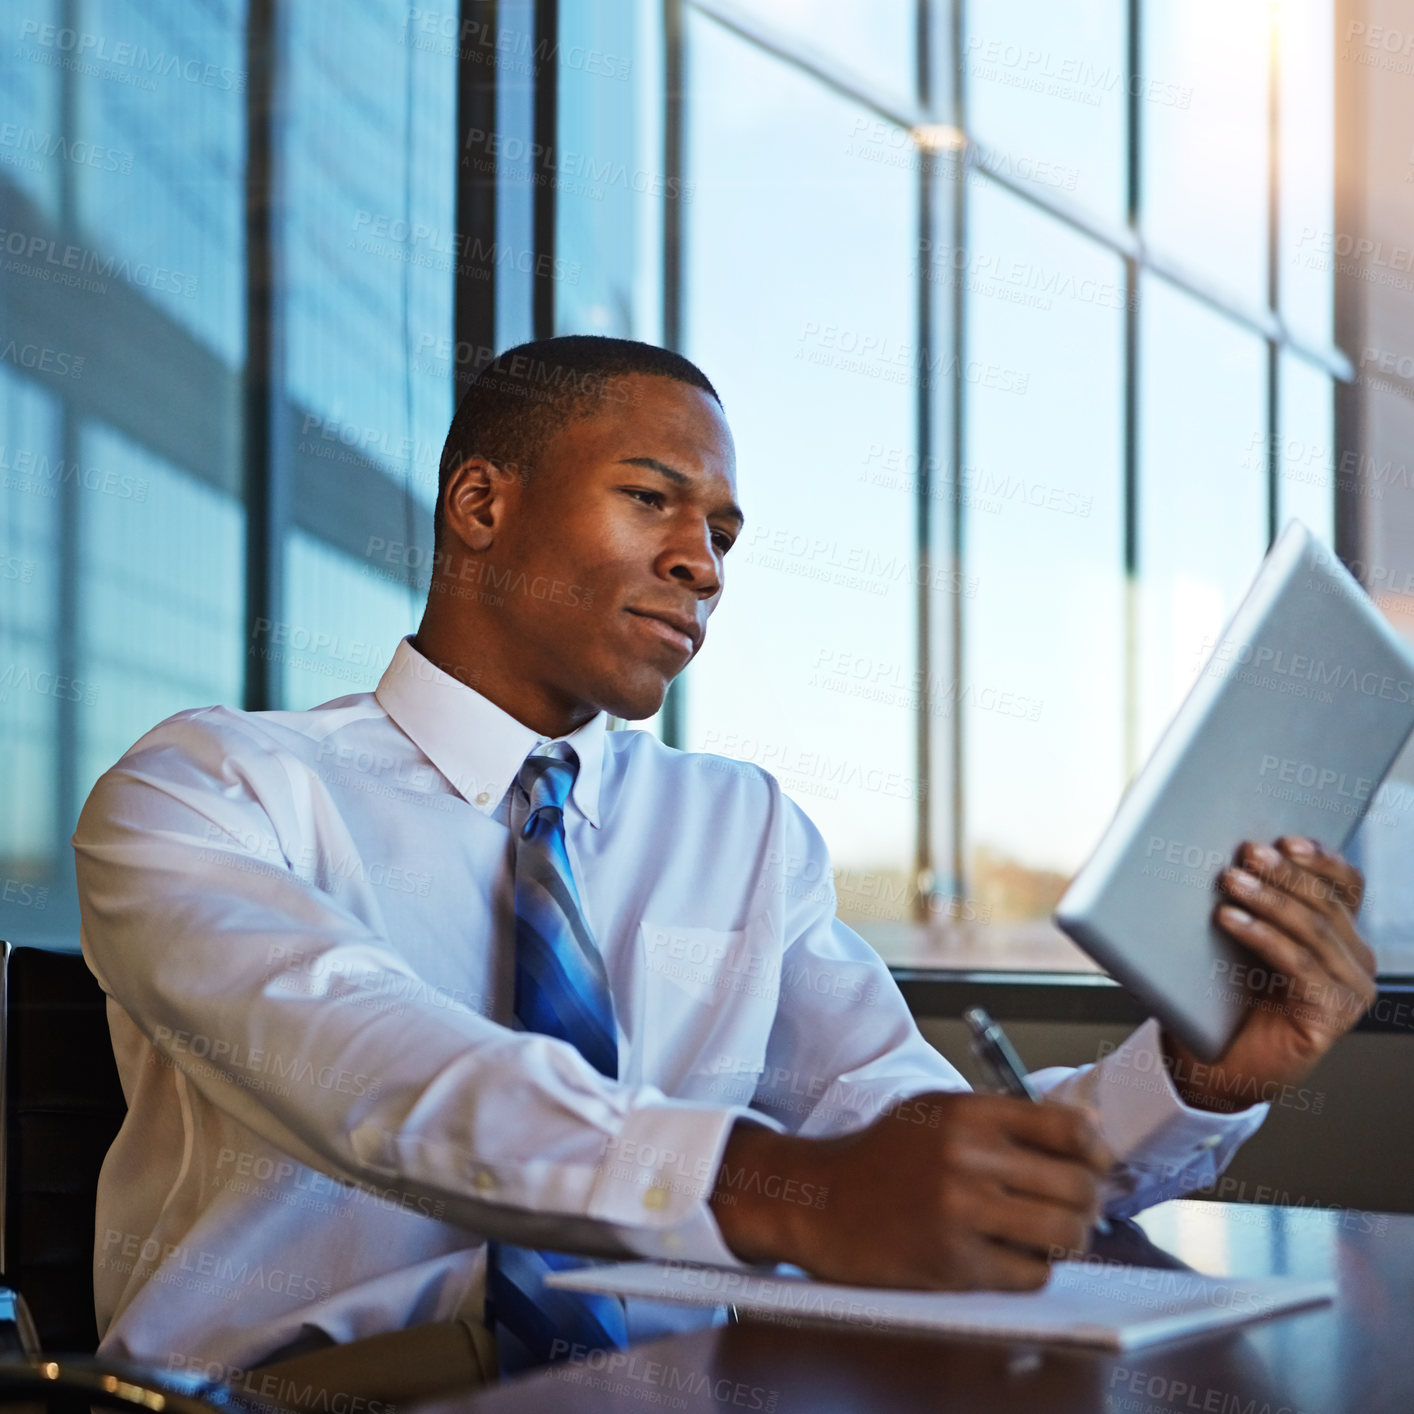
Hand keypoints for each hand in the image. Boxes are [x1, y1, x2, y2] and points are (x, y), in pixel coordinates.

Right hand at [710, 1092, 1112, 1290]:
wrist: (821, 1201)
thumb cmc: (882, 1158)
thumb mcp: (936, 1112)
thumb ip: (1002, 1119)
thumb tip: (1084, 1136)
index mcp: (965, 1112)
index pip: (1067, 1128)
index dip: (1096, 1152)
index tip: (1097, 1165)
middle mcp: (965, 1156)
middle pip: (1076, 1185)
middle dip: (1088, 1202)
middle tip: (1076, 1208)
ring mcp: (959, 1211)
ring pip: (1064, 1233)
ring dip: (1069, 1239)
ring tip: (1050, 1235)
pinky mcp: (953, 1262)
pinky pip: (1031, 1273)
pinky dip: (1032, 1269)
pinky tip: (1011, 1256)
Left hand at [1162, 836, 1375, 1110]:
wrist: (1218, 1064)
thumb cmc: (1228, 998)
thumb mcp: (1245, 941)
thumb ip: (1254, 903)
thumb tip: (1230, 855)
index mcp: (1342, 937)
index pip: (1346, 885)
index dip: (1321, 859)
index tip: (1286, 839)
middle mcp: (1356, 962)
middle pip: (1325, 903)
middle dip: (1284, 874)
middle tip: (1247, 852)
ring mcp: (1350, 991)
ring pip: (1312, 930)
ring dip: (1268, 899)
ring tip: (1230, 881)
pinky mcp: (1332, 1015)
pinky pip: (1298, 963)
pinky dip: (1263, 936)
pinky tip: (1230, 919)